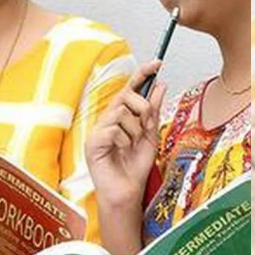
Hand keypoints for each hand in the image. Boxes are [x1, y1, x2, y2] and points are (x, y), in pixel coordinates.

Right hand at [86, 60, 166, 211]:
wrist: (127, 192)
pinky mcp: (93, 142)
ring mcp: (98, 130)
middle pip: (126, 96)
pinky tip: (120, 152)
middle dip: (142, 108)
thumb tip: (161, 85)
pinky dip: (124, 141)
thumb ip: (153, 111)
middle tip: (146, 126)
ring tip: (130, 146)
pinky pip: (114, 129)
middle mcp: (107, 119)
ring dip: (134, 131)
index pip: (129, 89)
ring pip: (121, 113)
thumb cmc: (135, 166)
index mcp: (120, 116)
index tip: (157, 62)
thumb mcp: (150, 136)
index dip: (142, 74)